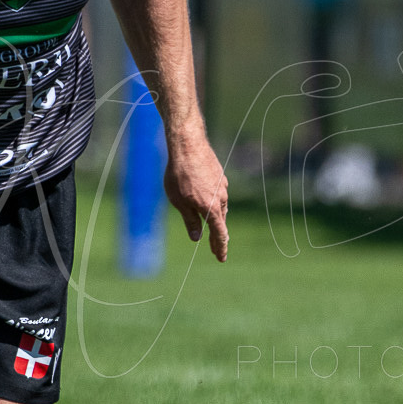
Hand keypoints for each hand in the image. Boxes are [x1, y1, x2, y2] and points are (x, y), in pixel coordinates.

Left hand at [163, 130, 229, 261]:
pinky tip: (208, 204)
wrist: (188, 145)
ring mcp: (222, 186)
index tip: (221, 258)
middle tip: (216, 251)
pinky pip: (219, 196)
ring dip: (216, 220)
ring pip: (221, 208)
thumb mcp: (179, 202)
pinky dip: (214, 205)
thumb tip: (196, 237)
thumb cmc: (179, 174)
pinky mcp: (219, 176)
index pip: (220, 234)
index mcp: (212, 208)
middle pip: (221, 222)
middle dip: (218, 238)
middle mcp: (221, 198)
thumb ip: (190, 220)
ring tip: (212, 231)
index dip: (220, 247)